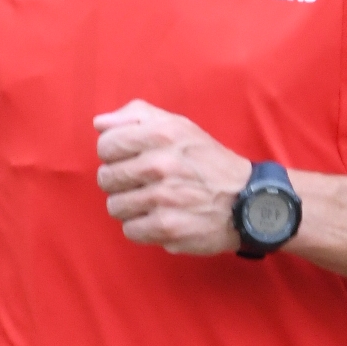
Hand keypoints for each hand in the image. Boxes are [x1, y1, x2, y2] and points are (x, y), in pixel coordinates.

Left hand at [94, 99, 251, 254]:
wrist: (247, 199)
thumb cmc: (207, 160)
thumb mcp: (179, 125)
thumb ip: (136, 116)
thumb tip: (99, 124)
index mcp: (161, 134)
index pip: (107, 144)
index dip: (113, 153)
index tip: (128, 158)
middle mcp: (161, 164)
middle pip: (106, 178)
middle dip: (120, 181)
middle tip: (141, 182)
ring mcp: (163, 199)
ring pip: (115, 206)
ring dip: (130, 206)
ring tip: (150, 201)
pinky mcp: (168, 228)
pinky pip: (130, 230)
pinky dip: (142, 227)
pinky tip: (159, 217)